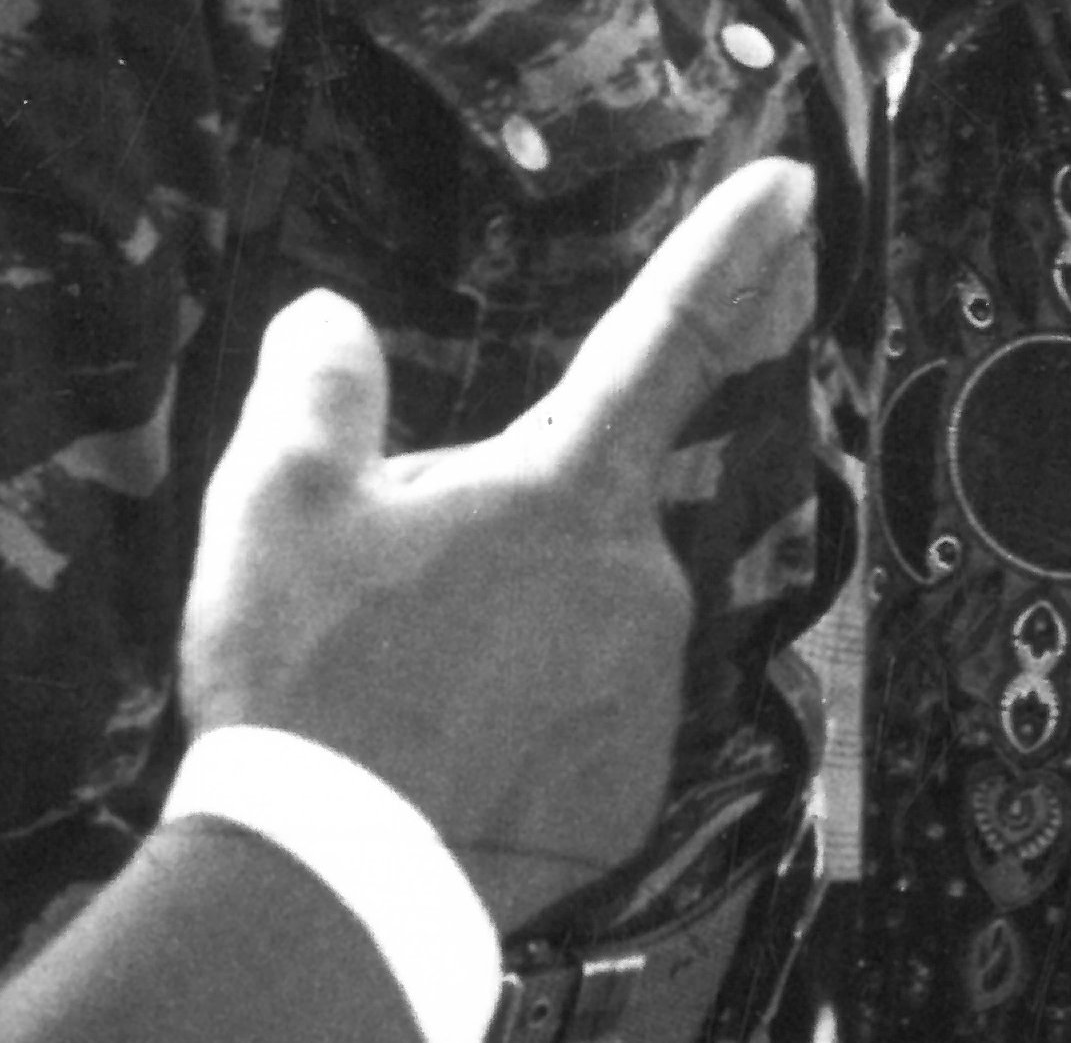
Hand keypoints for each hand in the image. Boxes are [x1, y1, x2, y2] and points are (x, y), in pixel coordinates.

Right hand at [182, 158, 821, 932]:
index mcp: (570, 491)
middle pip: (583, 511)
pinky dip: (527, 721)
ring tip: (402, 684)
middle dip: (508, 525)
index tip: (794, 185)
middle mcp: (642, 584)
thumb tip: (332, 320)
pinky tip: (442, 750)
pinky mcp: (633, 792)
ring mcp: (649, 696)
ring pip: (586, 620)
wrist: (330, 884)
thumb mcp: (276, 501)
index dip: (731, 252)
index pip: (666, 335)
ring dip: (517, 626)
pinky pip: (585, 722)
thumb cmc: (308, 677)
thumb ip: (320, 388)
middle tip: (392, 589)